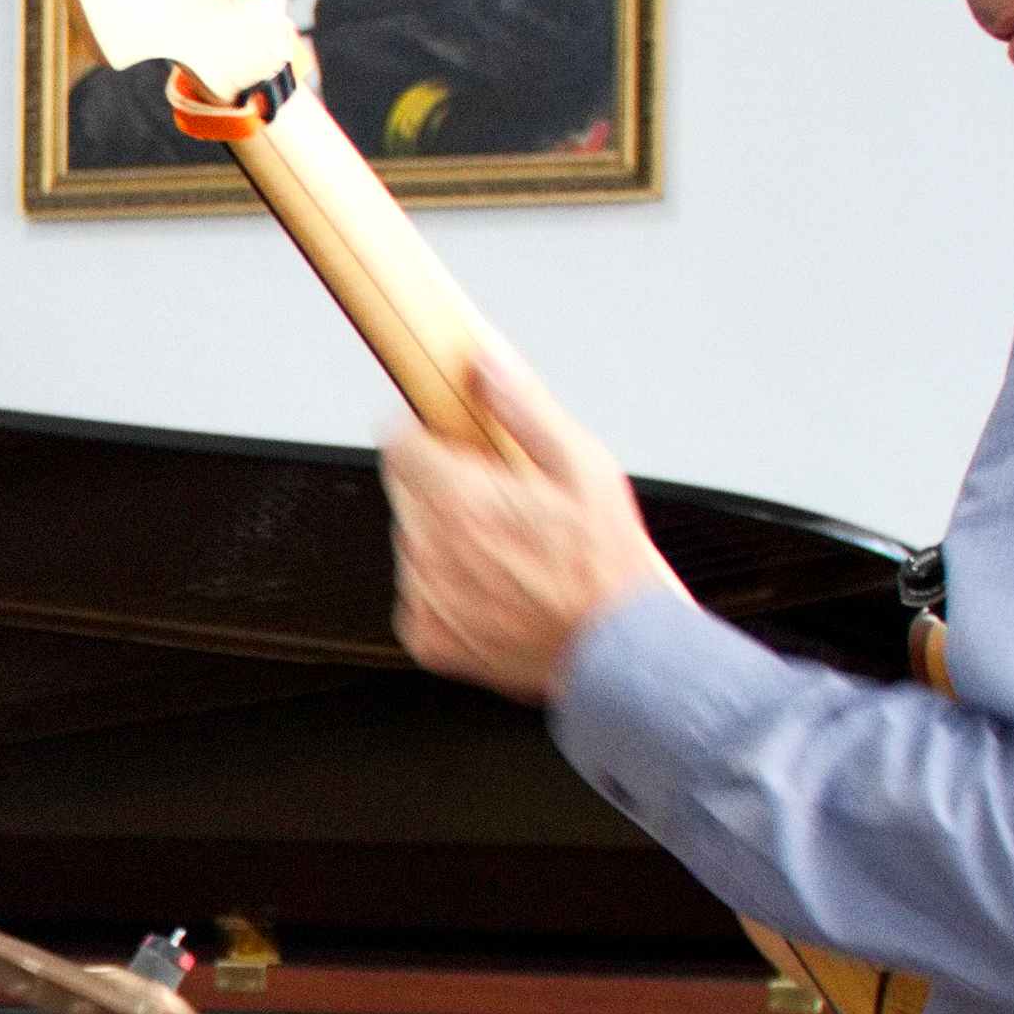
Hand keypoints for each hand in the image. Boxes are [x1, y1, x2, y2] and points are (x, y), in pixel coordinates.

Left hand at [381, 343, 683, 705]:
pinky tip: (498, 588)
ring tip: (509, 552)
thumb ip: (523, 406)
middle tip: (501, 500)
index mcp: (458, 500)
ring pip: (413, 543)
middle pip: (406, 491)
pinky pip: (419, 594)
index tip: (445, 437)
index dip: (422, 432)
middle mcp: (430, 550)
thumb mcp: (583, 464)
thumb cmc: (608, 564)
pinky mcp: (426, 637)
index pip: (396, 441)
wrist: (617, 651)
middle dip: (442, 485)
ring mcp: (424, 598)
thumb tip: (486, 362)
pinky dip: (448, 589)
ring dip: (446, 539)